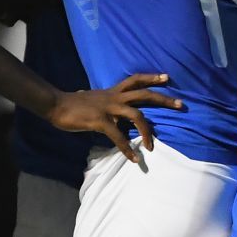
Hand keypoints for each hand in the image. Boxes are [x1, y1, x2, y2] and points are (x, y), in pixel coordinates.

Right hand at [48, 73, 185, 168]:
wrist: (56, 105)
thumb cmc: (73, 104)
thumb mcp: (94, 100)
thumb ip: (105, 103)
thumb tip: (111, 112)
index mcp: (113, 92)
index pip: (135, 80)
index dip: (151, 78)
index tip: (167, 77)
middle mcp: (114, 97)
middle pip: (144, 94)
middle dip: (164, 99)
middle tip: (181, 104)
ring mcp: (108, 108)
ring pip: (136, 114)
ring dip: (147, 130)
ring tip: (152, 146)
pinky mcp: (100, 121)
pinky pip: (118, 136)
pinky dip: (126, 149)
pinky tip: (133, 159)